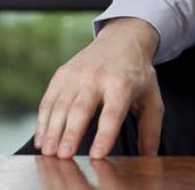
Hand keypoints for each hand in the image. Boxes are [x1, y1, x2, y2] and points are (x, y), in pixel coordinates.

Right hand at [35, 17, 162, 158]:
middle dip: (71, 133)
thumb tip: (149, 155)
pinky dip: (43, 120)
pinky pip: (49, 100)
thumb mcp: (152, 97)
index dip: (105, 134)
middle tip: (64, 156)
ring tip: (48, 152)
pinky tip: (42, 138)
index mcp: (123, 84)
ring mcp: (77, 74)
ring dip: (52, 130)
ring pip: (61, 105)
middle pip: (81, 109)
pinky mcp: (62, 74)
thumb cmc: (137, 73)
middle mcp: (98, 77)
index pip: (113, 113)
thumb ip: (150, 128)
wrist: (123, 39)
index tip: (97, 154)